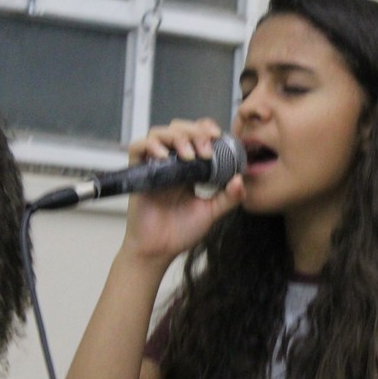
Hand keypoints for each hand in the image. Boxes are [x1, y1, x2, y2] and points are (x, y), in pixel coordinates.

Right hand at [121, 118, 244, 262]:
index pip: (196, 135)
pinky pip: (137, 148)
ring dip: (176, 138)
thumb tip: (240, 179)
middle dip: (194, 132)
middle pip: (179, 128)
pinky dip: (150, 146)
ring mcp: (154, 166)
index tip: (219, 137)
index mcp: (190, 168)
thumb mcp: (211, 212)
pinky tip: (164, 156)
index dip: (205, 129)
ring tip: (188, 155)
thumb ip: (229, 197)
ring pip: (159, 133)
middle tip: (206, 149)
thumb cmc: (181, 232)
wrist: (159, 250)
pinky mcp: (138, 173)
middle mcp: (171, 163)